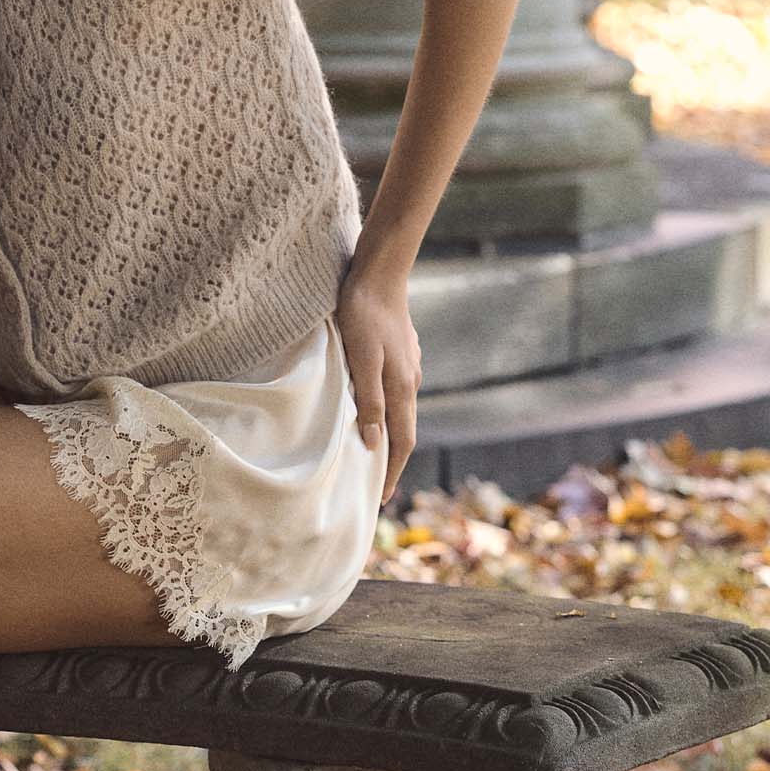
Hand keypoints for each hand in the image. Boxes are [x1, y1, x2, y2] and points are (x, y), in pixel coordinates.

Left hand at [335, 261, 421, 508]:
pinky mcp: (400, 354)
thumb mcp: (359, 359)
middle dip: (392, 462)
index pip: (401, 441)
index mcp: (401, 387)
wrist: (378, 273)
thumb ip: (369, 400)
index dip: (392, 470)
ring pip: (401, 411)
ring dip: (390, 437)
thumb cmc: (361, 314)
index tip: (381, 497)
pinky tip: (373, 413)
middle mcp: (409, 381)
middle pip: (405, 431)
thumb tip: (374, 443)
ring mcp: (407, 366)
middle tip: (377, 487)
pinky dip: (387, 413)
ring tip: (372, 456)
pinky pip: (396, 393)